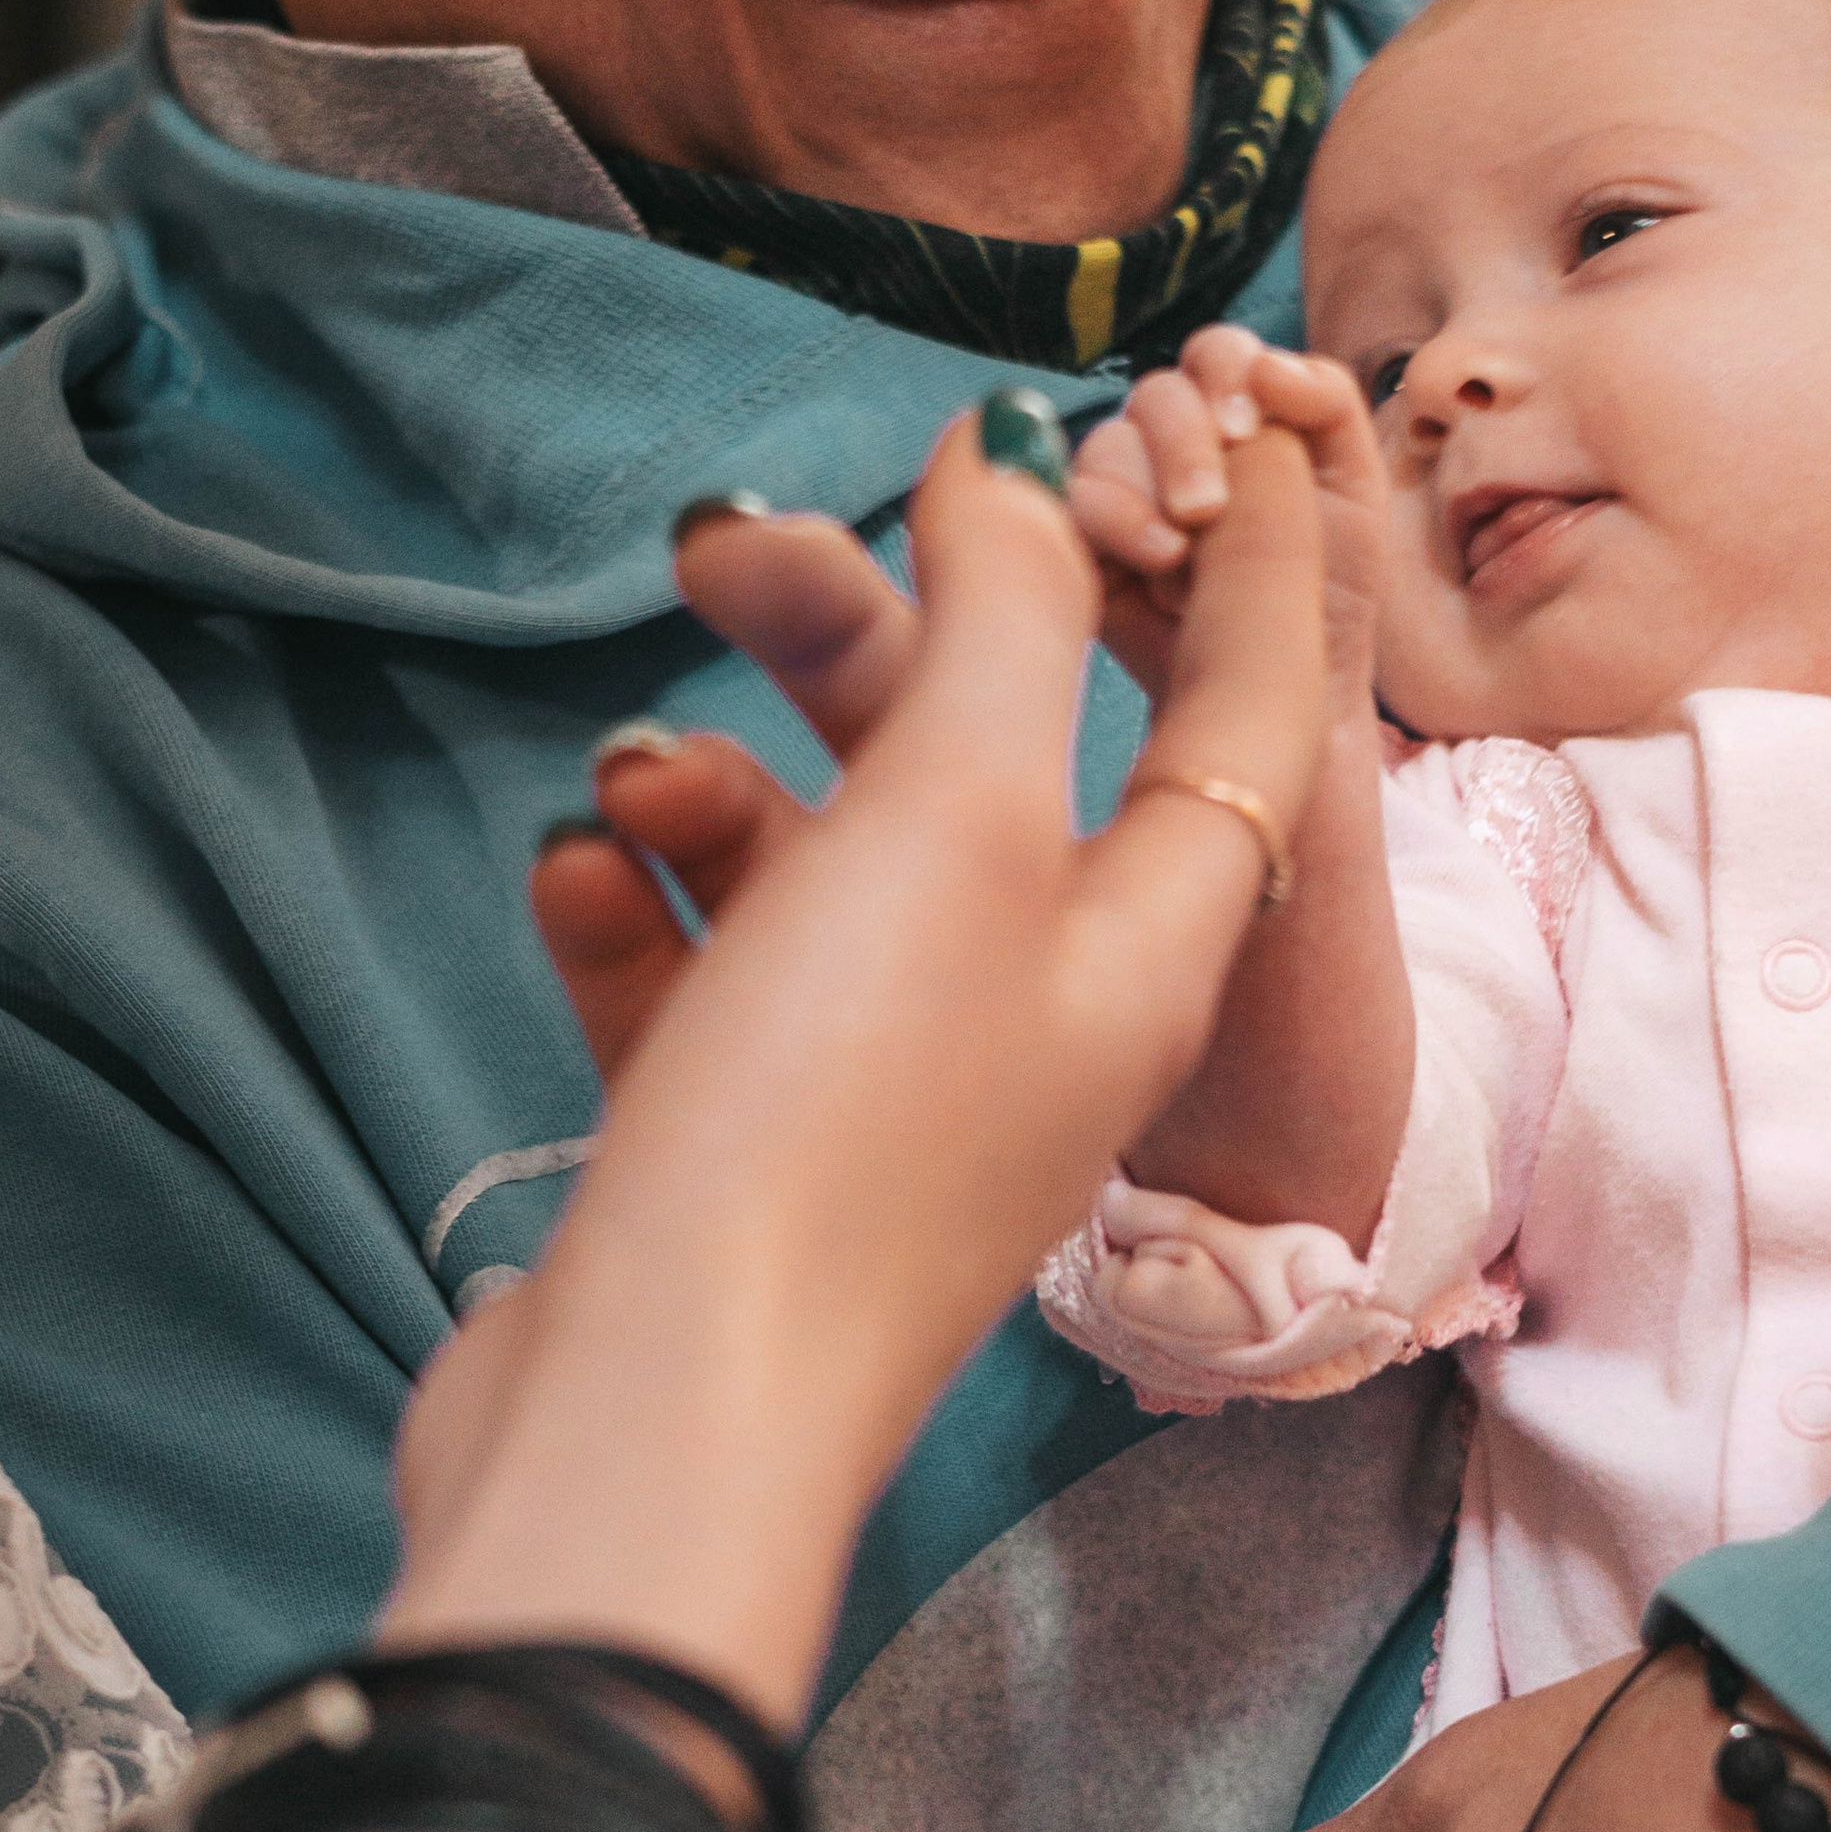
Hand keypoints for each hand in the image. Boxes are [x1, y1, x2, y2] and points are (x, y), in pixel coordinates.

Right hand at [385, 412, 1332, 1730]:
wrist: (654, 1428)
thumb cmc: (838, 1119)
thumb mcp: (950, 826)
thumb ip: (1003, 625)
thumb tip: (1023, 466)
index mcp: (1152, 944)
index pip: (1245, 706)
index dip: (1249, 547)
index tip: (1230, 403)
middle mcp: (1044, 1016)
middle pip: (981, 768)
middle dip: (859, 641)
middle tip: (725, 533)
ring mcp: (894, 1094)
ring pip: (821, 872)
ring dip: (716, 801)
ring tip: (626, 777)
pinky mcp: (752, 1153)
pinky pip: (713, 983)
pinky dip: (649, 918)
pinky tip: (581, 876)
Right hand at [1070, 324, 1387, 712]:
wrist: (1294, 684)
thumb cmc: (1326, 585)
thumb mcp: (1355, 487)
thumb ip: (1327, 405)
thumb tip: (1269, 364)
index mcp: (1240, 412)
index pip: (1217, 356)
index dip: (1226, 374)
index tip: (1244, 427)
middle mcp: (1174, 440)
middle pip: (1157, 394)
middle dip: (1182, 441)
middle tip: (1207, 507)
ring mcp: (1125, 488)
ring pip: (1108, 444)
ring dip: (1143, 489)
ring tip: (1180, 554)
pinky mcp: (1084, 541)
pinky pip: (1071, 502)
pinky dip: (1111, 521)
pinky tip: (1153, 561)